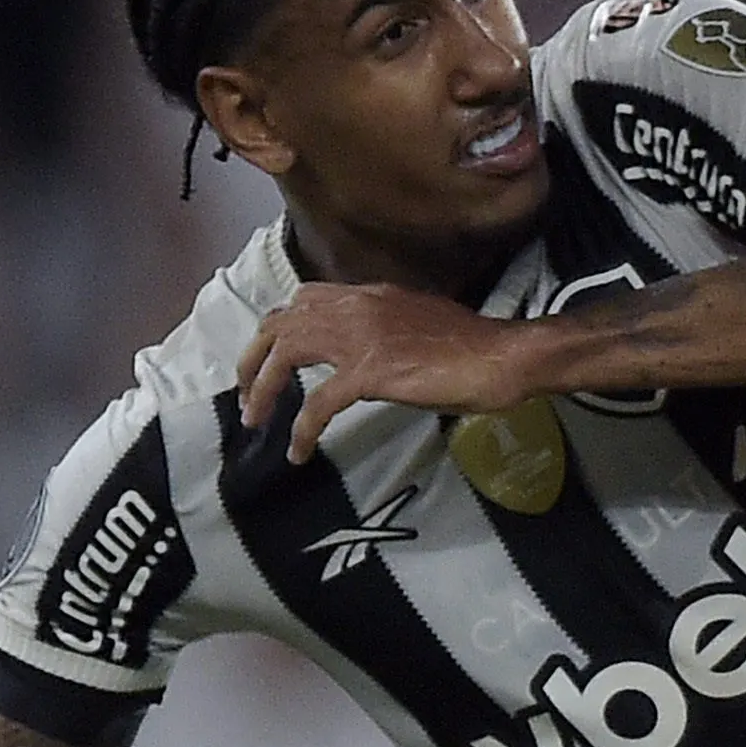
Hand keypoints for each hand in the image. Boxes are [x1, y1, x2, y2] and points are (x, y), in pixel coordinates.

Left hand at [236, 283, 555, 461]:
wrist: (500, 357)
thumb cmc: (472, 346)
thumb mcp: (416, 324)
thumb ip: (383, 331)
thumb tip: (366, 354)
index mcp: (369, 295)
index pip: (305, 298)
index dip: (278, 326)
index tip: (270, 356)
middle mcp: (356, 307)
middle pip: (280, 322)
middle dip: (253, 357)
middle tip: (246, 392)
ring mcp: (360, 338)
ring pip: (286, 355)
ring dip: (262, 389)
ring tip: (254, 419)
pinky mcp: (369, 373)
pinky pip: (318, 404)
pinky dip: (301, 430)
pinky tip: (299, 452)